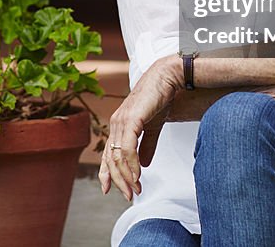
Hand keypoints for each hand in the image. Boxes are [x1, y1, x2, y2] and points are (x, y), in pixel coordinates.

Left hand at [98, 57, 180, 199]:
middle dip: (119, 180)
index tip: (109, 189)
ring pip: (118, 156)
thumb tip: (143, 164)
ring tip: (135, 189)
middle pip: (111, 159)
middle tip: (129, 195)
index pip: (108, 154)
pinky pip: (128, 147)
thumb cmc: (159, 98)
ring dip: (127, 176)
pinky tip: (138, 174)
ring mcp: (121, 121)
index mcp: (118, 125)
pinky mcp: (131, 119)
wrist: (167, 78)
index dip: (107, 173)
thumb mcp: (152, 128)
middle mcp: (116, 124)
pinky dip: (132, 164)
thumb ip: (146, 146)